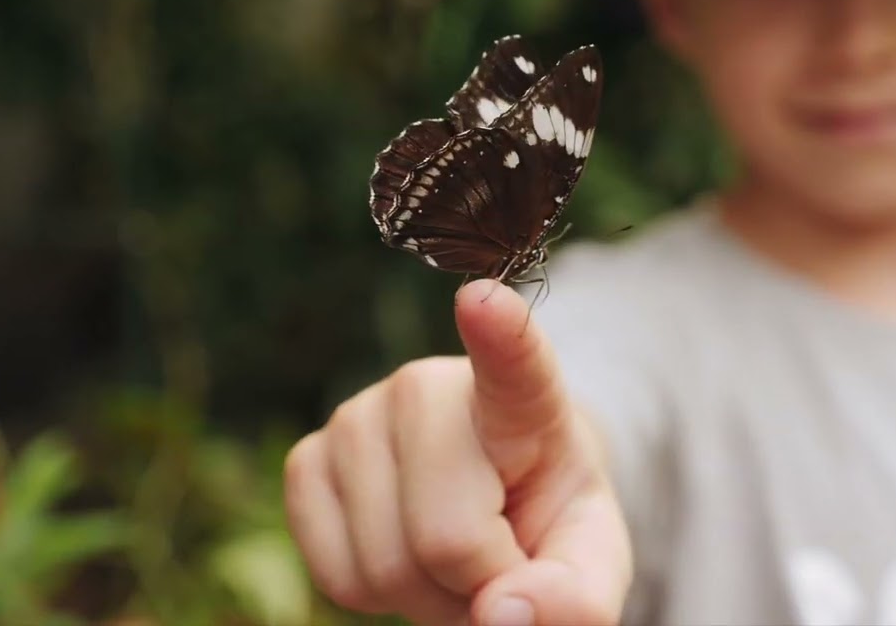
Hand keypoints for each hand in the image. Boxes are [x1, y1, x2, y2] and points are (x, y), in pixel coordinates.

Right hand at [283, 279, 631, 624]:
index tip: (486, 301)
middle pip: (448, 538)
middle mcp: (428, 388)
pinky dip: (376, 597)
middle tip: (498, 566)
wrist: (487, 511)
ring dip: (427, 598)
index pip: (513, 361)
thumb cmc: (544, 522)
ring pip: (387, 567)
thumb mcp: (590, 563)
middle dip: (479, 587)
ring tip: (454, 559)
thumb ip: (575, 597)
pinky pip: (336, 574)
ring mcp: (356, 416)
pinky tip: (403, 553)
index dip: (500, 335)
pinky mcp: (305, 459)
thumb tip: (501, 616)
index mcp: (521, 397)